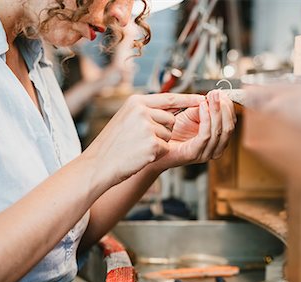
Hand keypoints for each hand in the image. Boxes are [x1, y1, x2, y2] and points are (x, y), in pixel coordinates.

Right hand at [84, 93, 204, 185]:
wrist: (99, 164)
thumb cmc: (112, 144)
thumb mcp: (126, 118)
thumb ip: (146, 111)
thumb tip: (171, 108)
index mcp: (136, 101)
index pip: (169, 98)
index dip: (187, 99)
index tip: (202, 99)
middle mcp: (142, 111)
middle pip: (171, 119)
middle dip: (163, 131)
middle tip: (141, 139)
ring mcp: (147, 127)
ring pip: (169, 135)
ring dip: (159, 143)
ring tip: (138, 146)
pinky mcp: (152, 144)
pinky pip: (165, 148)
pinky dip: (156, 154)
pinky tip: (140, 154)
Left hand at [154, 90, 236, 169]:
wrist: (155, 145)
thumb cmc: (171, 132)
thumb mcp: (190, 115)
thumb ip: (203, 107)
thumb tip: (215, 96)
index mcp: (217, 141)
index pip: (231, 123)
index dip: (228, 107)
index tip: (222, 93)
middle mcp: (214, 149)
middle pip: (228, 127)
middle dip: (223, 108)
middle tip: (217, 94)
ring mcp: (205, 153)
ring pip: (219, 131)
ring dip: (216, 111)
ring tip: (211, 97)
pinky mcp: (194, 153)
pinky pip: (205, 134)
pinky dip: (206, 118)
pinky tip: (203, 106)